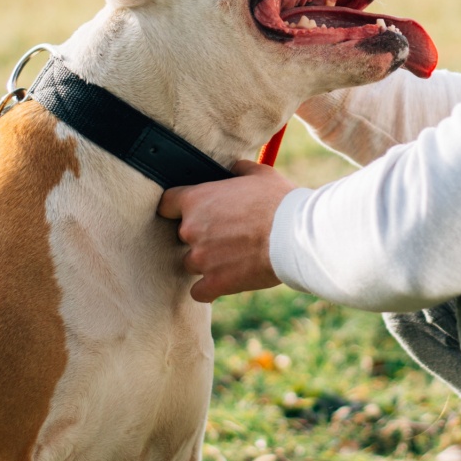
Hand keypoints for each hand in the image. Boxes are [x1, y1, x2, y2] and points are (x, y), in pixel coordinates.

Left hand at [158, 158, 295, 302]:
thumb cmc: (278, 201)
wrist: (295, 235)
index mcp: (196, 199)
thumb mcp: (260, 174)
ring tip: (231, 258)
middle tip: (225, 235)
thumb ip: (240, 170)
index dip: (176, 209)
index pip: (166, 204)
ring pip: (190, 263)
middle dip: (200, 236)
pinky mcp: (214, 283)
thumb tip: (235, 168)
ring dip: (206, 262)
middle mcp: (191, 229)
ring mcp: (201, 258)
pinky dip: (209, 288)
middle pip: (181, 236)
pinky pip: (198, 292)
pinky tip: (224, 281)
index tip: (188, 213)